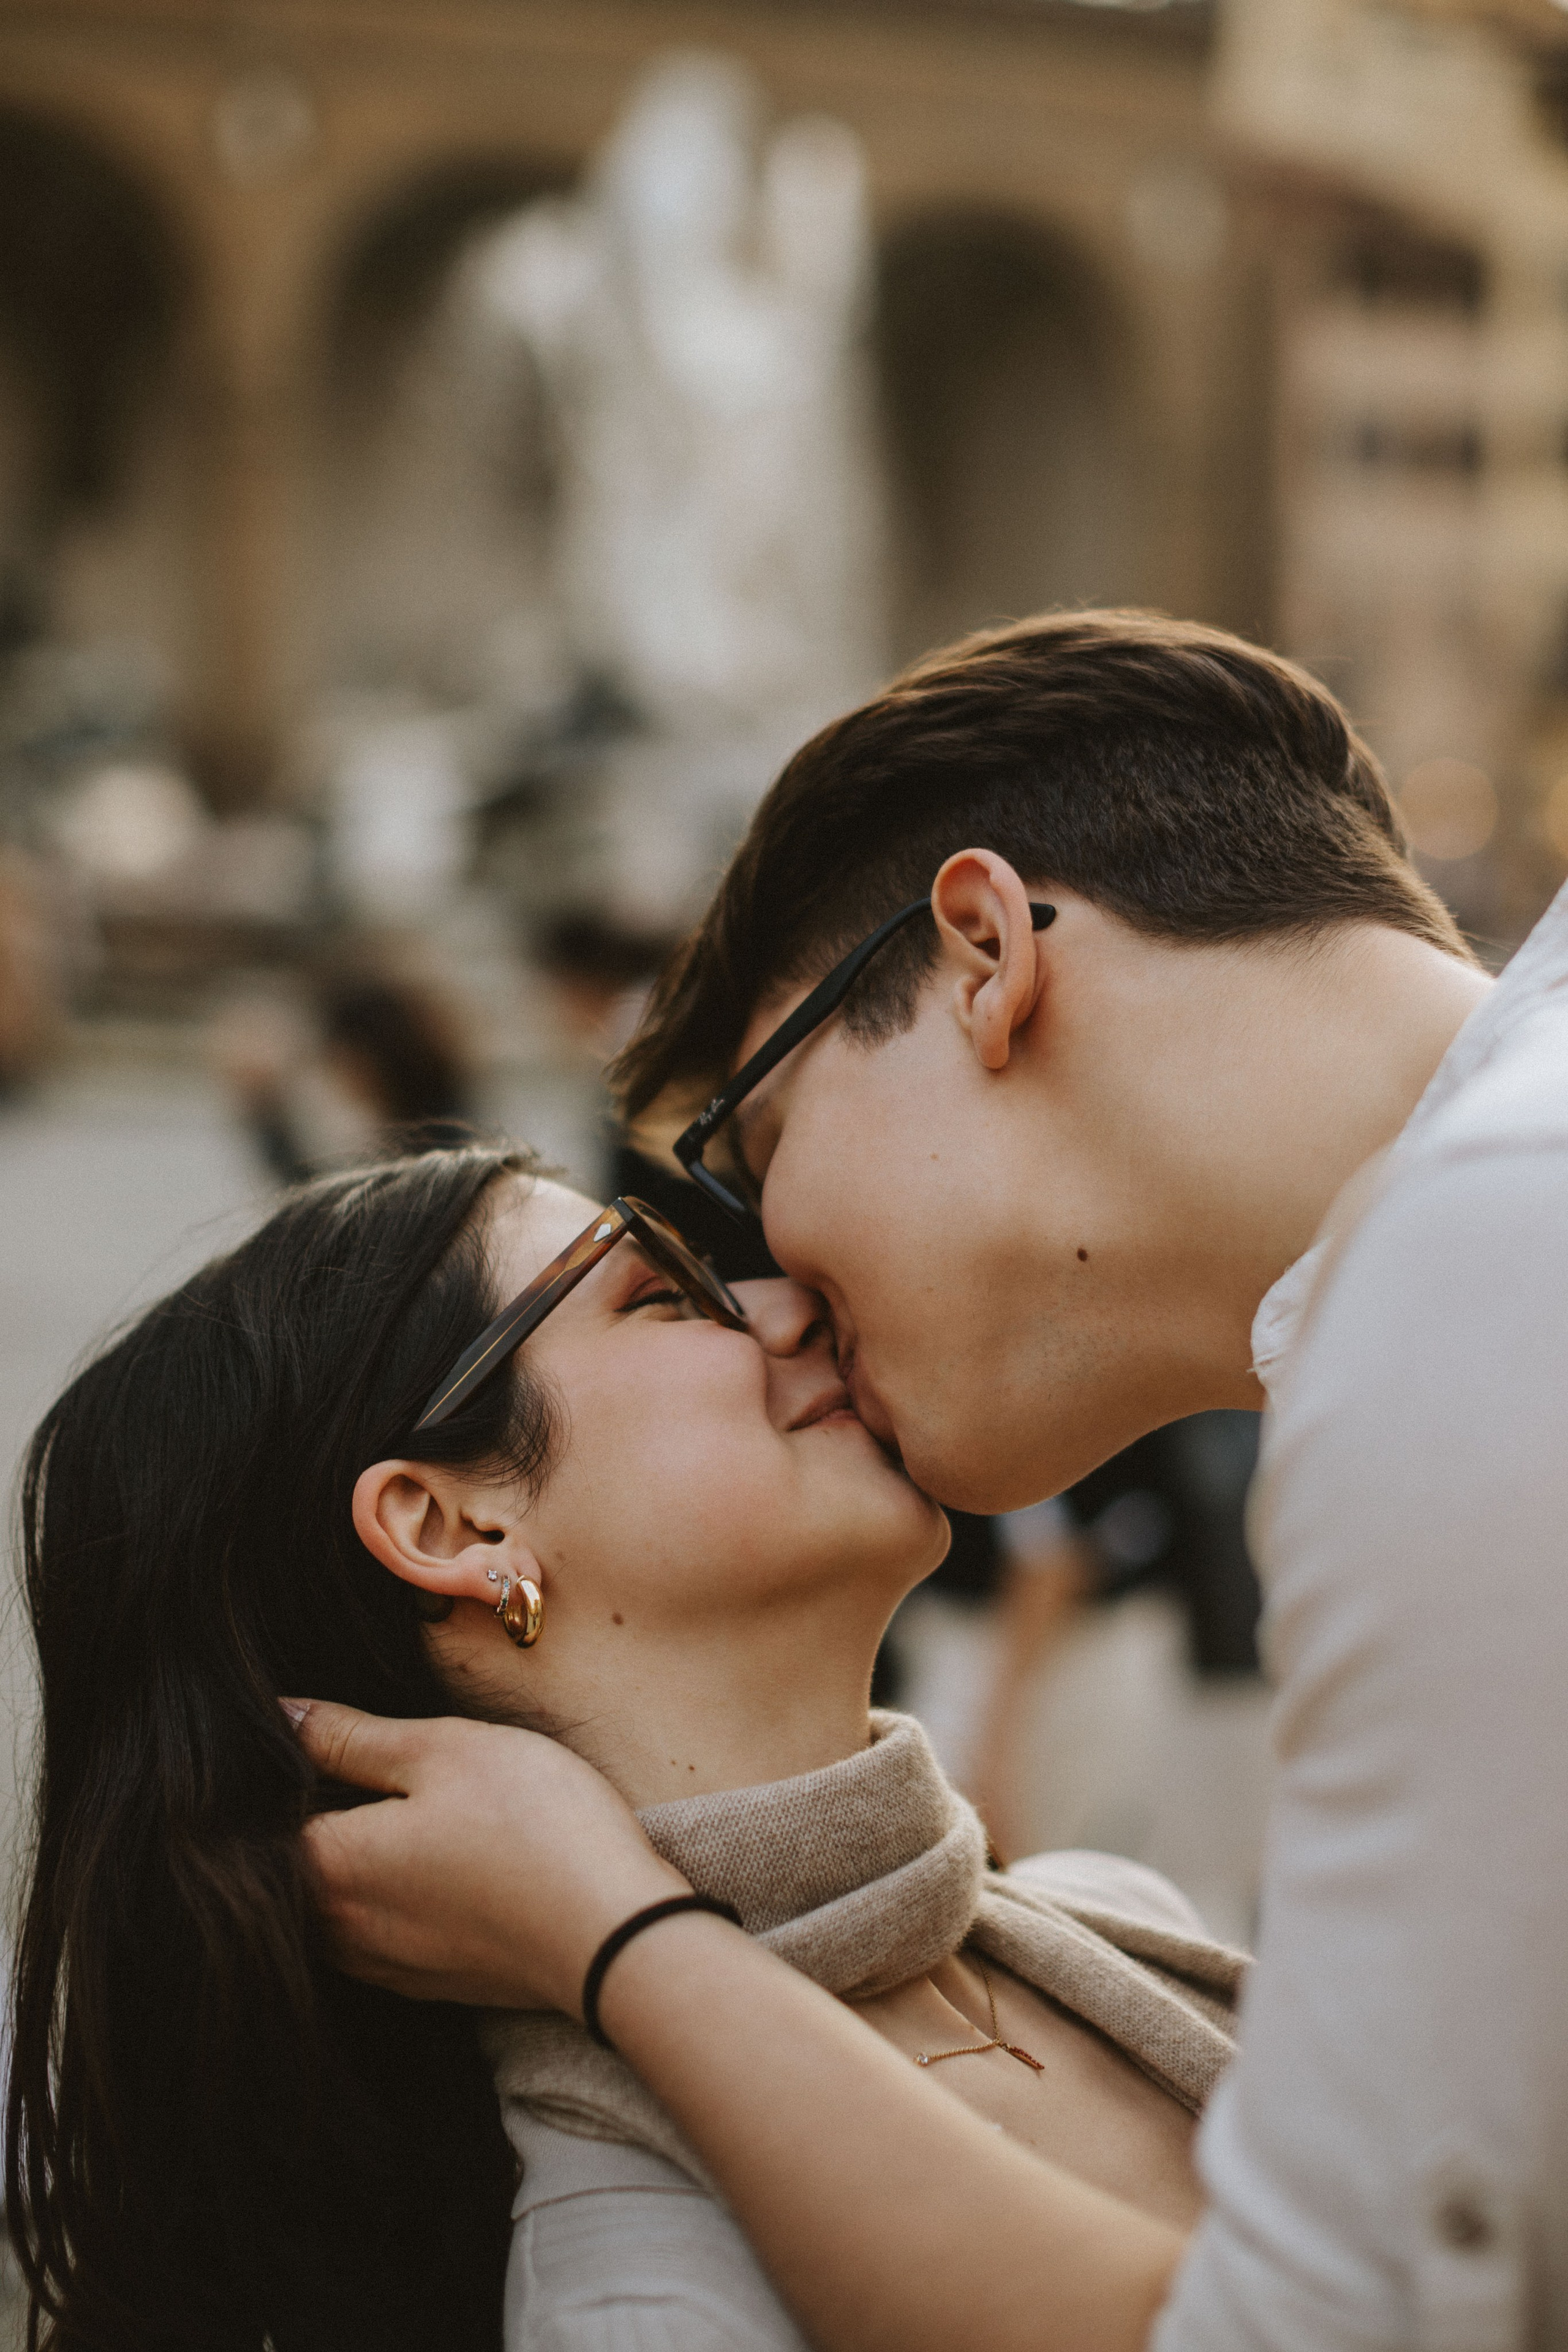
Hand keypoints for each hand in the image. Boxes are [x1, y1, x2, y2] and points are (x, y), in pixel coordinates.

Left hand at [291, 1701, 689, 2009]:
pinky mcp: (429, 1984)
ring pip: (332, 1906)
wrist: (614, 1934)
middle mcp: (339, 1931)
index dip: (280, 1770)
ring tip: (398, 1811)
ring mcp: (385, 1966)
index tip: (315, 1738)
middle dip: (310, 1818)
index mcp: (327, 1868)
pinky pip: (376, 1935)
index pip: (261, 1817)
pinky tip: (436, 1864)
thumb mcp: (442, 1750)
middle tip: (351, 1763)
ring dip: (349, 1862)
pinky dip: (388, 1898)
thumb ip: (351, 1737)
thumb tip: (279, 1717)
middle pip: (292, 1868)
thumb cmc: (531, 1827)